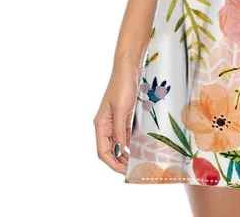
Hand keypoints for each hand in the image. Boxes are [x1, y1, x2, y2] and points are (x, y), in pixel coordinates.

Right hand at [94, 57, 141, 173]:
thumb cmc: (123, 86)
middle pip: (109, 149)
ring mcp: (114, 120)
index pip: (103, 151)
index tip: (124, 171)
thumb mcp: (122, 110)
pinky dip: (130, 143)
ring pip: (117, 143)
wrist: (129, 67)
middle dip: (119, 161)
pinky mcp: (123, 115)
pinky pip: (124, 134)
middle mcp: (105, 124)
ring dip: (125, 154)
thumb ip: (119, 131)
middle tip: (133, 170)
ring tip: (136, 162)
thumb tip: (118, 150)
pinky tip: (138, 148)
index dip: (113, 163)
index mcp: (100, 124)